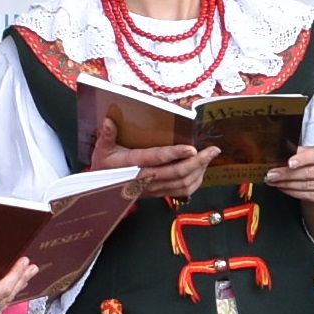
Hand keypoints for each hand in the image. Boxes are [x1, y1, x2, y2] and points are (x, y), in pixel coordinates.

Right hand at [0, 256, 37, 313]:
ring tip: (21, 281)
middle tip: (32, 268)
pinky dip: (2, 304)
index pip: (0, 290)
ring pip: (0, 309)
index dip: (15, 276)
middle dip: (20, 282)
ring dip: (12, 293)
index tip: (24, 263)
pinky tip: (2, 300)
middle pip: (6, 299)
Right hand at [92, 130, 218, 200]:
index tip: (192, 148)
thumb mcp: (101, 149)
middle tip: (213, 150)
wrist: (101, 192)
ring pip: (183, 184)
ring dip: (199, 171)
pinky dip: (195, 182)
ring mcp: (155, 189)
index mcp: (134, 165)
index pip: (157, 159)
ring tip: (209, 157)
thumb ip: (106, 135)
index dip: (175, 154)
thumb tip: (108, 120)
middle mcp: (146, 179)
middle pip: (177, 173)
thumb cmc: (103, 167)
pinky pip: (182, 192)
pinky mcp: (159, 193)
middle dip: (199, 161)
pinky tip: (201, 170)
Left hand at [266, 144, 313, 209]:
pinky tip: (283, 187)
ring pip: (308, 185)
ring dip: (287, 184)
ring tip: (274, 181)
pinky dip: (292, 192)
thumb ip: (297, 150)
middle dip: (288, 174)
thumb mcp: (309, 152)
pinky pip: (308, 195)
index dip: (302, 159)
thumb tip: (280, 149)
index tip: (289, 163)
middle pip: (311, 172)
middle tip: (272, 174)